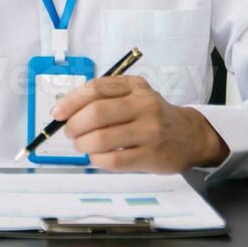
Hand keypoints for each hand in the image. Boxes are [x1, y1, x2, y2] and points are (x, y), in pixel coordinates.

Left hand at [51, 75, 228, 172]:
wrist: (189, 136)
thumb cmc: (151, 115)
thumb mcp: (133, 95)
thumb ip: (103, 98)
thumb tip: (64, 110)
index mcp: (134, 86)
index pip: (96, 89)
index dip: (71, 101)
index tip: (58, 113)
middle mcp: (144, 105)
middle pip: (97, 113)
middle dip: (74, 125)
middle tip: (70, 132)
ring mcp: (149, 131)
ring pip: (102, 139)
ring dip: (83, 144)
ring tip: (82, 145)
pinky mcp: (151, 156)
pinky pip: (113, 160)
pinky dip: (97, 160)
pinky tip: (97, 157)